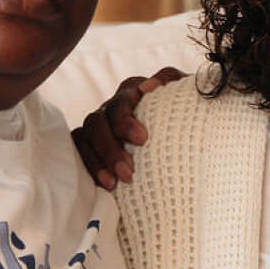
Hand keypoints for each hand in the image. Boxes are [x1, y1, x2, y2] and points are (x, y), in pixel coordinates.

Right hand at [72, 66, 184, 189]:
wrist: (188, 149)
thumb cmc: (189, 120)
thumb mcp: (190, 101)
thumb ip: (174, 84)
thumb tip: (148, 87)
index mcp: (136, 91)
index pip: (123, 97)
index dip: (126, 119)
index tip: (142, 140)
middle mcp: (115, 105)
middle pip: (100, 118)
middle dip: (111, 146)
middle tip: (129, 170)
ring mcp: (102, 124)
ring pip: (87, 133)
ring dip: (101, 158)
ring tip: (116, 182)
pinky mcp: (93, 143)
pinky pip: (80, 149)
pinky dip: (91, 165)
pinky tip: (108, 184)